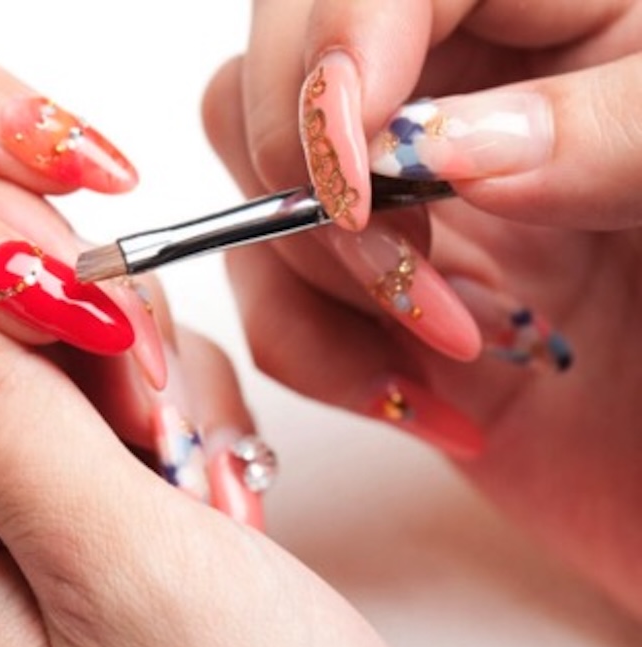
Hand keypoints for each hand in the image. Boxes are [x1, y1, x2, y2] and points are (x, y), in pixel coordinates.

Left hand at [0, 262, 389, 646]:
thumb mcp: (125, 572)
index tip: (79, 293)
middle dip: (77, 340)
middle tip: (161, 412)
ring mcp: (19, 540)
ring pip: (51, 364)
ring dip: (143, 381)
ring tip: (204, 477)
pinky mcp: (89, 530)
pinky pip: (109, 410)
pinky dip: (176, 417)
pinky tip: (217, 491)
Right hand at [203, 0, 641, 619]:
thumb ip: (605, 134)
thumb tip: (431, 143)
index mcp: (555, 9)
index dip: (337, 53)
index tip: (357, 177)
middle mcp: (456, 85)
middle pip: (278, 63)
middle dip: (318, 181)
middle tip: (408, 266)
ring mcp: (394, 188)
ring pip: (254, 179)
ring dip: (327, 278)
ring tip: (459, 339)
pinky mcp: (357, 284)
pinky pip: (265, 295)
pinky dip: (324, 357)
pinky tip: (431, 396)